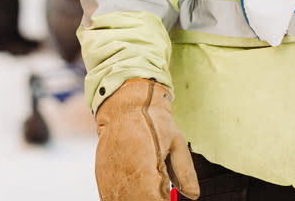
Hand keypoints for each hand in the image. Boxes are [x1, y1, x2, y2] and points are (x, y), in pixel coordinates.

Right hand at [94, 78, 199, 200]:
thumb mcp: (176, 141)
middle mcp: (123, 179)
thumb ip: (185, 171)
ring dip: (138, 197)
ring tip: (151, 186)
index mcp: (144, 171)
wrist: (123, 103)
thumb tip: (193, 195)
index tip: (169, 197)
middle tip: (163, 193)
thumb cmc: (152, 119)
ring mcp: (108, 179)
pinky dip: (126, 196)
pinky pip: (112, 196)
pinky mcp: (101, 177)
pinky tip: (136, 188)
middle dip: (153, 198)